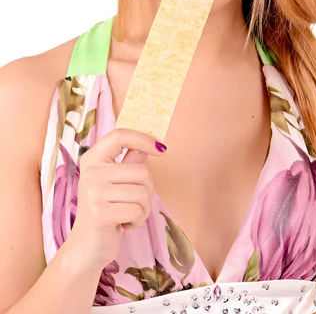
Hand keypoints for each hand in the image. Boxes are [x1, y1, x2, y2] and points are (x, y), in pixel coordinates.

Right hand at [66, 128, 166, 270]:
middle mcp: (90, 172)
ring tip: (127, 214)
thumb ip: (130, 163)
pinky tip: (123, 225)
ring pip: (143, 192)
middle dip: (147, 190)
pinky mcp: (100, 213)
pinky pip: (137, 210)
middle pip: (141, 171)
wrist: (86, 247)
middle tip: (132, 203)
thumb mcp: (116, 183)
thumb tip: (151, 145)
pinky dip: (138, 221)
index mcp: (92, 159)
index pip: (119, 136)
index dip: (142, 138)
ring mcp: (93, 192)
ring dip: (143, 208)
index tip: (161, 148)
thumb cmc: (106, 211)